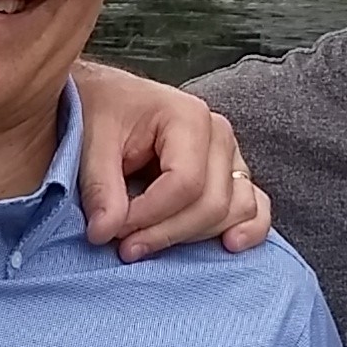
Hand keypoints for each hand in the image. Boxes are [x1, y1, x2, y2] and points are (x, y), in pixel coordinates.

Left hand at [70, 59, 275, 259]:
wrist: (104, 100)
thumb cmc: (98, 111)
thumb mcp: (91, 141)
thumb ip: (99, 186)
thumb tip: (105, 233)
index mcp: (188, 116)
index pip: (185, 183)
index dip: (149, 216)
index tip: (109, 231)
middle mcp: (218, 135)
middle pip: (211, 203)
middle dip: (166, 232)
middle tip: (123, 245)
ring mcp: (230, 156)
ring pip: (234, 211)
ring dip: (194, 238)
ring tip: (149, 245)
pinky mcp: (232, 177)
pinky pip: (255, 207)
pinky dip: (248, 229)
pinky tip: (228, 246)